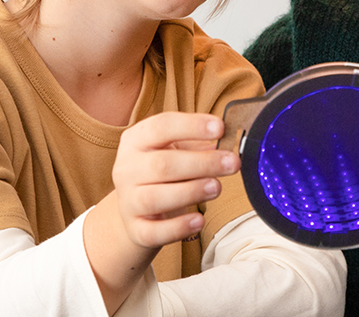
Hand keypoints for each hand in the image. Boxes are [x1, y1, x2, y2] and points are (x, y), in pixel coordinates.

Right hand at [82, 112, 238, 311]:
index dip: (192, 126)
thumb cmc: (163, 173)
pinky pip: (153, 232)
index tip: (221, 128)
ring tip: (217, 187)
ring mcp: (128, 201)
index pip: (161, 127)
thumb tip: (228, 142)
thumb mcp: (175, 150)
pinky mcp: (135, 230)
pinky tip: (199, 220)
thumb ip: (198, 144)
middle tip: (232, 163)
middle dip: (201, 163)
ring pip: (154, 198)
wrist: (136, 209)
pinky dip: (178, 227)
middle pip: (162, 164)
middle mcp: (126, 169)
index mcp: (136, 140)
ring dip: (190, 191)